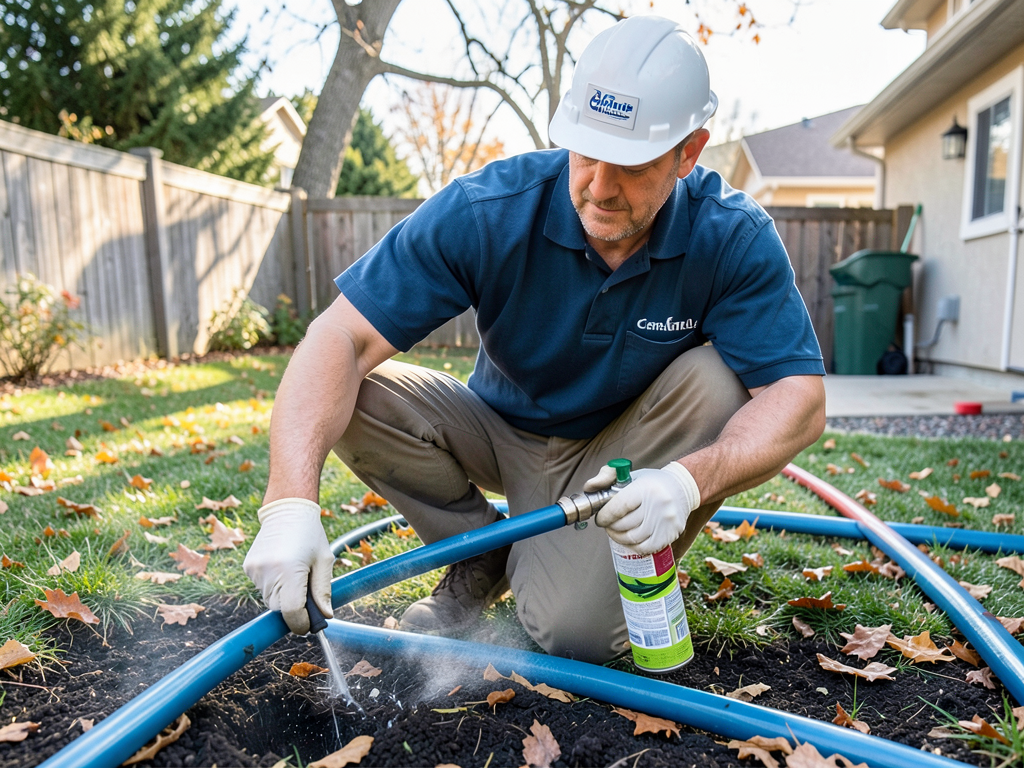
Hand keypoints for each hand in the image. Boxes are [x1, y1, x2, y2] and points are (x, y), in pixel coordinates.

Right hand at [243, 498, 333, 633]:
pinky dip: (273, 585)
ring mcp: (255, 570)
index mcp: (290, 570)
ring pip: (270, 600)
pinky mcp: (248, 567)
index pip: (292, 612)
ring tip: (294, 573)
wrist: (287, 510)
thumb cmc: (310, 535)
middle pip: (280, 609)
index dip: (302, 623)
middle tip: (307, 594)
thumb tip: (325, 616)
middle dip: (294, 609)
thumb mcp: (324, 561)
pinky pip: (262, 587)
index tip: (310, 624)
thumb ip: (323, 591)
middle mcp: (268, 572)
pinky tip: (282, 566)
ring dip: (283, 596)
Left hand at [591, 463, 700, 554]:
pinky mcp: (670, 534)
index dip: (604, 516)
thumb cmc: (651, 482)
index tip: (599, 518)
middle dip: (610, 526)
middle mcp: (658, 505)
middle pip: (624, 524)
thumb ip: (605, 477)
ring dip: (618, 537)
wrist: (683, 487)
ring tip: (615, 531)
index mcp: (645, 488)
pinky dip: (633, 545)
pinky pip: (645, 547)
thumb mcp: (630, 474)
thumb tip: (589, 487)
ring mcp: (665, 522)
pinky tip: (628, 538)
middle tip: (607, 524)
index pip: (618, 507)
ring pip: (632, 538)